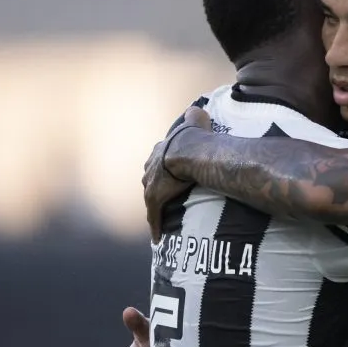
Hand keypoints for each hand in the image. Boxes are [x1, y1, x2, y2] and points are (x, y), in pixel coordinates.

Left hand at [143, 106, 210, 240]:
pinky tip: (157, 238)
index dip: (164, 165)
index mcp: (160, 151)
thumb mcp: (195, 121)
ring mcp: (151, 185)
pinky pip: (154, 217)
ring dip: (156, 207)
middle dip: (156, 185)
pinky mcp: (155, 200)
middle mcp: (151, 168)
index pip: (158, 159)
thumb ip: (195, 115)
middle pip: (150, 179)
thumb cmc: (193, 137)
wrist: (186, 151)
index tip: (170, 170)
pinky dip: (155, 227)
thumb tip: (197, 108)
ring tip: (162, 217)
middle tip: (166, 193)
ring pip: (150, 199)